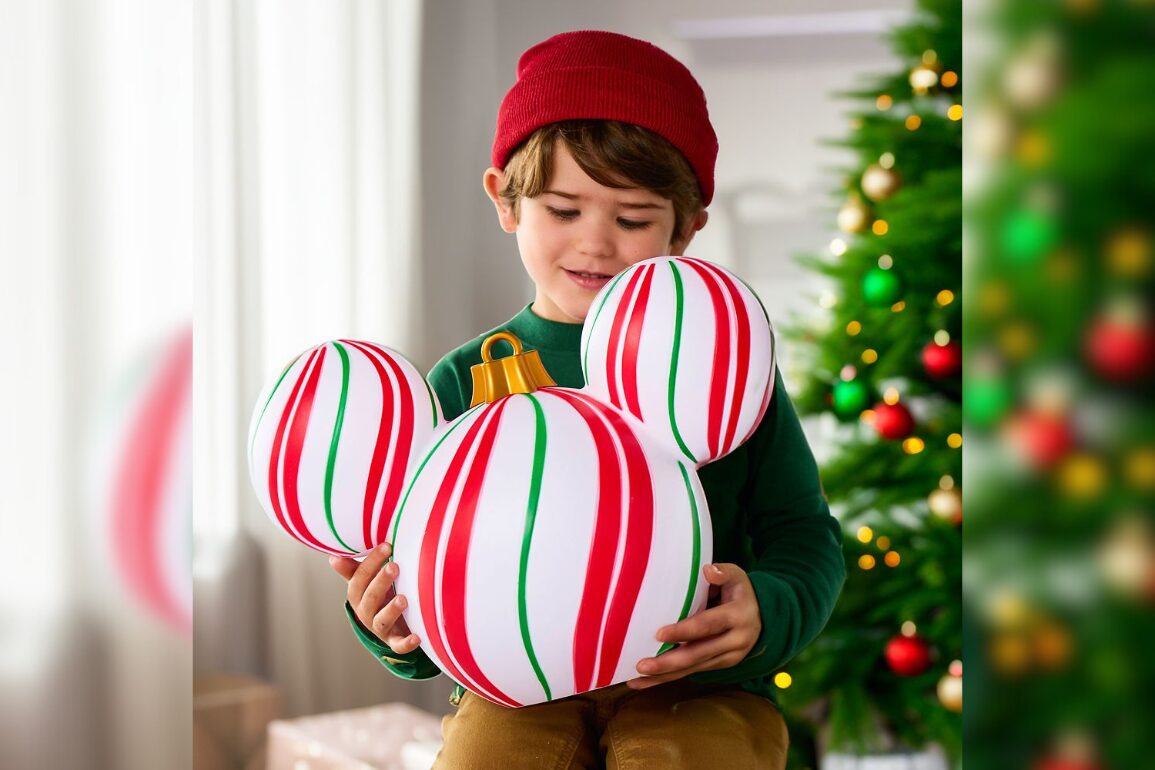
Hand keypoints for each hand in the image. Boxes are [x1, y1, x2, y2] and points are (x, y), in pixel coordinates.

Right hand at [329, 542, 421, 653]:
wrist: (388, 626)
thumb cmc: (377, 596)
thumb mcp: (364, 583)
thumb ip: (353, 570)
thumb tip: (333, 557)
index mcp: (358, 596)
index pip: (359, 579)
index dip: (372, 562)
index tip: (386, 546)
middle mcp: (366, 613)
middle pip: (370, 598)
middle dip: (381, 582)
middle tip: (394, 567)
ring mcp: (380, 628)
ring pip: (382, 621)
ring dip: (392, 610)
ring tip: (403, 599)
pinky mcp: (394, 641)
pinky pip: (398, 645)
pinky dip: (406, 643)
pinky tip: (416, 637)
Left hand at [627, 563, 761, 689]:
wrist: (763, 616)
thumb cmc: (739, 591)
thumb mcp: (737, 576)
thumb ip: (723, 573)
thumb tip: (708, 571)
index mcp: (738, 616)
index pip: (708, 625)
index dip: (684, 631)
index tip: (659, 634)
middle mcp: (735, 641)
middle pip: (698, 654)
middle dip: (669, 663)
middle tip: (641, 666)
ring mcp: (728, 657)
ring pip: (693, 669)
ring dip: (664, 676)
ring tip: (636, 680)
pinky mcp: (719, 665)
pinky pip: (692, 672)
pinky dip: (669, 678)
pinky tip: (646, 682)